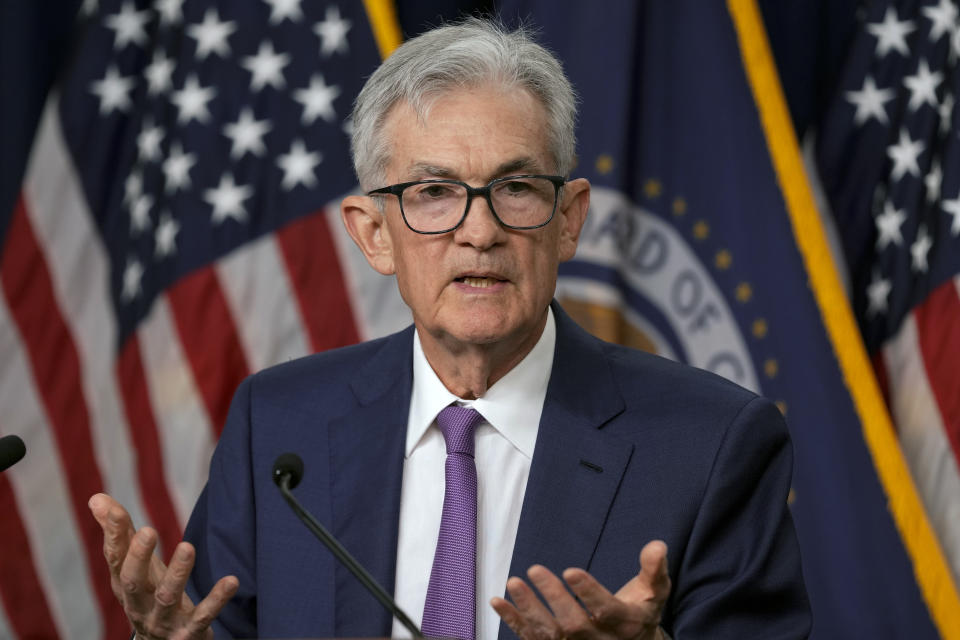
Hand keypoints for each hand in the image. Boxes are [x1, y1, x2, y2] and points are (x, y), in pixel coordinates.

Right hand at [88, 493, 238, 638]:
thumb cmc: (148, 594)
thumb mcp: (134, 566)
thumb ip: (119, 534)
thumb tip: (97, 498)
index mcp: (125, 585)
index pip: (115, 559)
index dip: (114, 536)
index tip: (115, 511)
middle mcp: (139, 604)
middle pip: (133, 582)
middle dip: (139, 557)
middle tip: (148, 530)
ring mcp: (164, 620)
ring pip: (167, 598)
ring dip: (177, 573)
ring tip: (188, 547)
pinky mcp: (189, 632)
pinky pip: (203, 616)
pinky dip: (217, 600)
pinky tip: (232, 580)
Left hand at [491, 540, 669, 639]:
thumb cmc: (639, 611)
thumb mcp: (653, 592)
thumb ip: (654, 570)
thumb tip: (657, 545)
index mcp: (626, 625)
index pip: (607, 611)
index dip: (589, 592)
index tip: (571, 570)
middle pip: (574, 625)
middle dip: (553, 598)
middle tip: (535, 569)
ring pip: (550, 636)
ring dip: (528, 610)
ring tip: (513, 582)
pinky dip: (513, 622)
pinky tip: (497, 601)